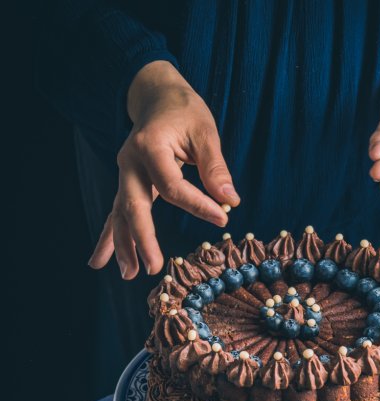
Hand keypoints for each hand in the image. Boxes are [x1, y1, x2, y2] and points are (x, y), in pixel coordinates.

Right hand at [88, 61, 239, 278]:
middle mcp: (130, 163)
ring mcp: (125, 174)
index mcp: (149, 146)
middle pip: (133, 205)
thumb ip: (215, 166)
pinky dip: (110, 238)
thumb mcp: (205, 131)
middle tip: (153, 267)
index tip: (223, 218)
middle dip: (143, 239)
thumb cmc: (184, 112)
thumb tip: (230, 200)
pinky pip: (116, 213)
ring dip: (123, 245)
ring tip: (129, 274)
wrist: (156, 97)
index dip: (197, 205)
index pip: (172, 186)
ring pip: (120, 214)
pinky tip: (100, 262)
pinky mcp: (127, 183)